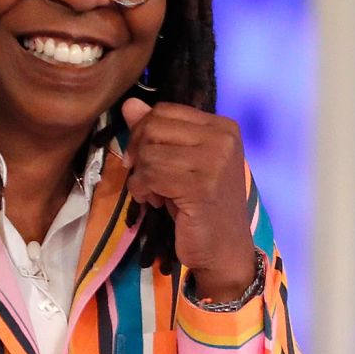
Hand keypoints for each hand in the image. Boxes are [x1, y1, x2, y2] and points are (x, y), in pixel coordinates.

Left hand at [119, 98, 255, 299]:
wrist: (225, 250)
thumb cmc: (202, 206)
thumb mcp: (180, 163)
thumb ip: (157, 132)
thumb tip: (129, 104)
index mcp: (223, 127)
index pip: (165, 110)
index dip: (144, 133)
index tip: (146, 160)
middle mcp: (223, 138)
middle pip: (154, 127)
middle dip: (140, 153)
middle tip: (148, 179)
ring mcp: (215, 161)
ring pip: (150, 152)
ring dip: (141, 177)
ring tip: (156, 194)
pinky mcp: (201, 185)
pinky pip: (151, 175)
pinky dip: (142, 190)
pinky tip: (156, 202)